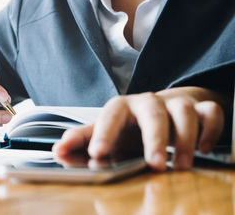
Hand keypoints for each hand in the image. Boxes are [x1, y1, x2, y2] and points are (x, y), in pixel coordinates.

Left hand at [53, 87, 227, 170]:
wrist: (164, 108)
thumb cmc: (132, 125)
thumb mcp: (108, 132)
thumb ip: (83, 141)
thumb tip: (58, 150)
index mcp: (123, 108)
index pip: (111, 113)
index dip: (104, 131)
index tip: (97, 154)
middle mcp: (149, 103)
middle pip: (152, 112)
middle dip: (153, 139)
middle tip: (154, 165)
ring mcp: (176, 104)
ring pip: (184, 112)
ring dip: (184, 139)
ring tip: (179, 165)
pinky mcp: (200, 109)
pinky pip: (211, 113)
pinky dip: (210, 130)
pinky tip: (202, 150)